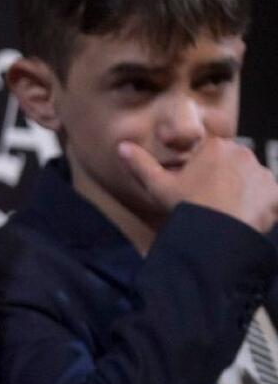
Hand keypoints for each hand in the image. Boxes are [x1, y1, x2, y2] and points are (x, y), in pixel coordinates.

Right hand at [119, 138, 277, 233]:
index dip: (203, 168)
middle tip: (210, 200)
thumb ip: (141, 164)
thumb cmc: (188, 208)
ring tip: (227, 211)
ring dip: (243, 190)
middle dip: (224, 176)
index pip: (210, 150)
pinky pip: (269, 196)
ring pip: (250, 178)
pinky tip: (245, 217)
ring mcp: (262, 174)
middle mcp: (242, 153)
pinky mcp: (275, 193)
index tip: (197, 186)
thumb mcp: (159, 186)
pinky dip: (261, 205)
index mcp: (215, 146)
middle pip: (231, 162)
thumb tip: (121, 146)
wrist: (218, 237)